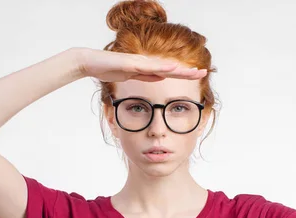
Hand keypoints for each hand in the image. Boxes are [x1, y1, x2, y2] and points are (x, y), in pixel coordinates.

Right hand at [74, 47, 206, 82]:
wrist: (91, 62)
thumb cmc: (109, 68)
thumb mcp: (131, 76)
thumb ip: (145, 76)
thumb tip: (160, 77)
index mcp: (146, 68)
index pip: (169, 72)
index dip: (184, 74)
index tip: (198, 76)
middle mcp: (145, 63)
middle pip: (171, 68)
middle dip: (187, 72)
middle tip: (204, 73)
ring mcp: (138, 62)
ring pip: (162, 66)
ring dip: (179, 69)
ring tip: (194, 72)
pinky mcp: (130, 63)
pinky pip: (147, 67)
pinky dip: (160, 67)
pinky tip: (172, 68)